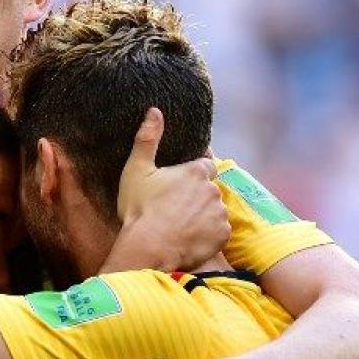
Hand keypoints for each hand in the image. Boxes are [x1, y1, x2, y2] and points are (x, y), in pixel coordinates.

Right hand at [117, 107, 227, 271]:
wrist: (148, 248)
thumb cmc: (140, 209)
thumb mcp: (137, 170)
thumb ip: (147, 139)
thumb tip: (155, 110)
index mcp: (196, 171)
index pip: (204, 166)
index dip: (192, 175)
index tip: (179, 186)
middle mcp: (213, 190)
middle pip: (209, 190)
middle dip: (197, 197)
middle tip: (174, 209)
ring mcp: (220, 214)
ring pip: (214, 211)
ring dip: (203, 216)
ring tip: (180, 227)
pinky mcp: (222, 236)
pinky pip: (218, 233)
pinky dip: (207, 236)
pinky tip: (188, 239)